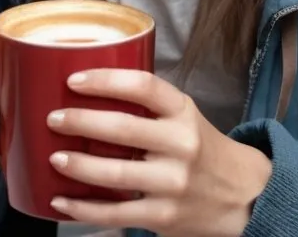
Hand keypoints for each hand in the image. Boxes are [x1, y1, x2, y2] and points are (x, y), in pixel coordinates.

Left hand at [46, 70, 271, 236]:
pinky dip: (84, 210)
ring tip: (54, 157)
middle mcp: (181, 144)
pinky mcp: (164, 216)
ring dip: (78, 166)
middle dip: (81, 122)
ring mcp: (172, 182)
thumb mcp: (185, 115)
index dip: (106, 80)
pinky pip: (116, 212)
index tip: (75, 80)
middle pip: (123, 129)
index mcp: (183, 111)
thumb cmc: (201, 147)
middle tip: (54, 118)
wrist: (243, 194)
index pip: (143, 86)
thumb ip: (150, 106)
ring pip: (115, 174)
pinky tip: (61, 201)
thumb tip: (91, 93)